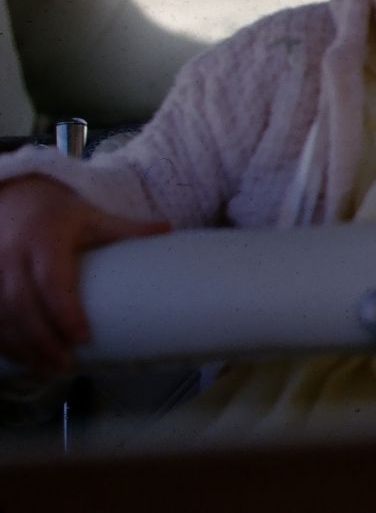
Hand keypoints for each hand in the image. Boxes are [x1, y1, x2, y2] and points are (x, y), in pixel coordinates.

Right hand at [0, 177, 169, 374]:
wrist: (14, 197)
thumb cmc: (60, 214)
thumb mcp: (93, 216)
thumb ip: (127, 228)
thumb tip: (168, 229)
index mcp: (45, 239)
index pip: (51, 280)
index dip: (64, 311)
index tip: (83, 337)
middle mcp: (12, 255)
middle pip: (21, 304)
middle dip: (41, 339)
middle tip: (66, 364)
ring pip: (0, 315)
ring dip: (21, 347)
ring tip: (48, 370)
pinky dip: (3, 341)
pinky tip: (22, 359)